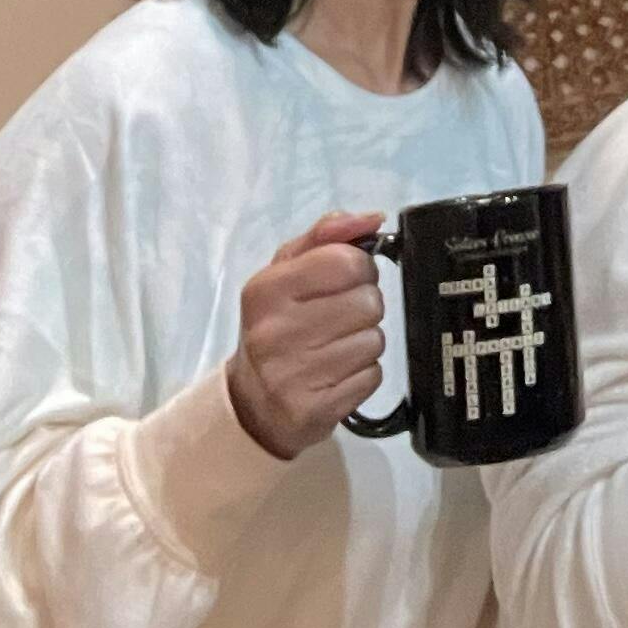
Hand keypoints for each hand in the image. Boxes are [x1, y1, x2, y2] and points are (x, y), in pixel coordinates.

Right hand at [227, 211, 390, 459]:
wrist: (252, 404)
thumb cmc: (275, 326)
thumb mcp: (284, 274)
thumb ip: (325, 237)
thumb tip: (373, 219)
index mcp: (266, 290)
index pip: (347, 261)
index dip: (359, 268)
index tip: (346, 281)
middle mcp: (275, 331)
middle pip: (368, 302)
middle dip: (363, 308)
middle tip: (338, 319)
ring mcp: (293, 374)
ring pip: (375, 340)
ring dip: (364, 343)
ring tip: (335, 348)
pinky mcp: (315, 408)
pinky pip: (372, 376)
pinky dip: (362, 375)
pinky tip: (336, 375)